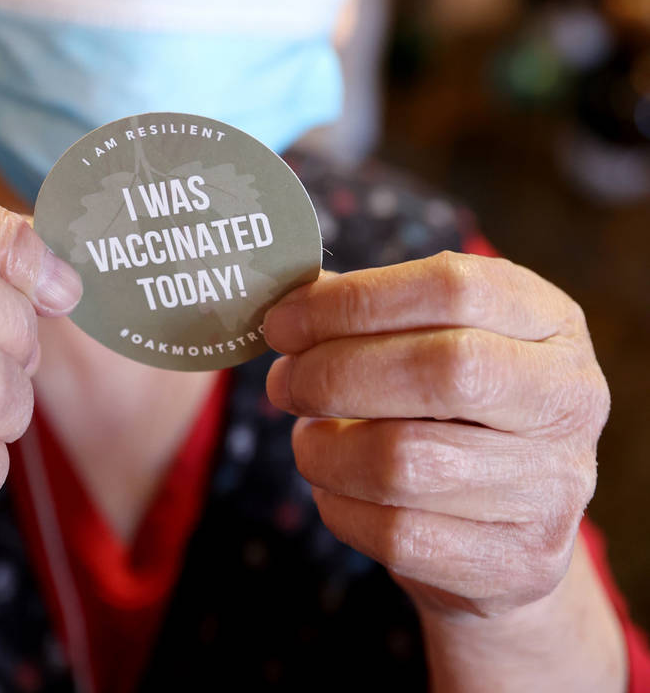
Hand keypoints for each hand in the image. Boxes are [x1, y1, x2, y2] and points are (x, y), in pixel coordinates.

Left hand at [263, 251, 609, 620]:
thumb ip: (369, 311)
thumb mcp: (435, 338)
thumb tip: (287, 300)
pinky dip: (341, 508)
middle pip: (439, 369)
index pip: (453, 287)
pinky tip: (334, 488)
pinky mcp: (520, 564)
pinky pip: (399, 534)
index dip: (355, 300)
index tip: (284, 320)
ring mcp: (553, 487)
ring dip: (325, 449)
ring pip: (405, 462)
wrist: (510, 528)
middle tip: (284, 382)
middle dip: (335, 373)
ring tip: (306, 438)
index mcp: (551, 321)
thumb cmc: (455, 408)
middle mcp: (569, 398)